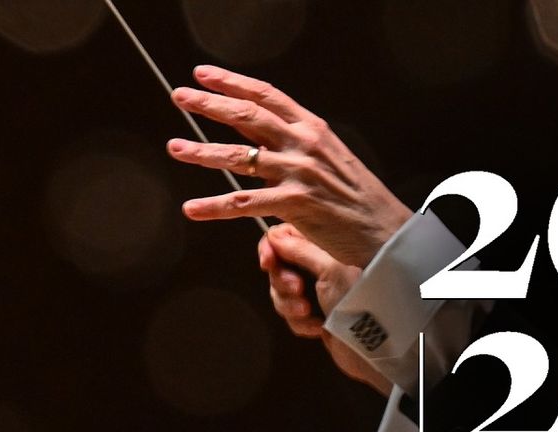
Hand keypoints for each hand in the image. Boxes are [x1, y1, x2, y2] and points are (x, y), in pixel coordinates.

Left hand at [169, 65, 411, 267]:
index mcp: (313, 129)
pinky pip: (245, 203)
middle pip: (248, 116)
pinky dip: (215, 206)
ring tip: (175, 147)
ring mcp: (300, 172)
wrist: (382, 229)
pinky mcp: (296, 203)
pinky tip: (192, 209)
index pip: (266, 96)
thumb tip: (256, 133)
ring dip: (202, 151)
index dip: (232, 82)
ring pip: (240, 156)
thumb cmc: (355, 197)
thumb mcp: (328, 158)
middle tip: (180, 96)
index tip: (203, 75)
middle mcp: (305, 144)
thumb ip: (293, 144)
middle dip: (210, 104)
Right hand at [259, 224, 392, 395]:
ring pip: (281, 293)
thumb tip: (276, 236)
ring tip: (307, 313)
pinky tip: (318, 328)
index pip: (286, 236)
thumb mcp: (331, 270)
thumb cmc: (360, 302)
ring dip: (289, 305)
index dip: (272, 248)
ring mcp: (316, 291)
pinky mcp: (314, 315)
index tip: (267, 262)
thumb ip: (302, 250)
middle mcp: (320, 266)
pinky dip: (300, 323)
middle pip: (279, 266)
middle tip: (297, 291)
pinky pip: (290, 315)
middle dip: (282, 282)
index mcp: (327, 248)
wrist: (373, 348)